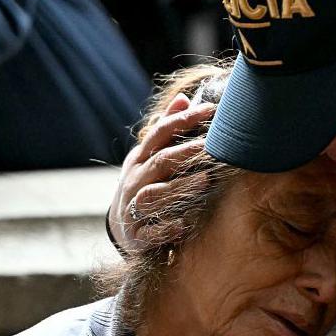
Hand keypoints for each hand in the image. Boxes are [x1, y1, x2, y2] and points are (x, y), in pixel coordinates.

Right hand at [109, 96, 216, 251]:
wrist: (124, 229)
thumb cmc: (146, 186)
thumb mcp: (150, 158)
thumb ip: (166, 129)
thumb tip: (184, 98)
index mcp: (140, 160)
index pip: (159, 133)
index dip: (182, 120)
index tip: (211, 110)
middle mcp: (135, 181)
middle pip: (159, 163)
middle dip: (185, 153)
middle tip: (211, 146)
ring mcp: (133, 208)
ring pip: (153, 196)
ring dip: (179, 188)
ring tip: (205, 180)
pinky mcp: (137, 236)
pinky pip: (150, 232)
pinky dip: (166, 229)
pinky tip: (184, 224)